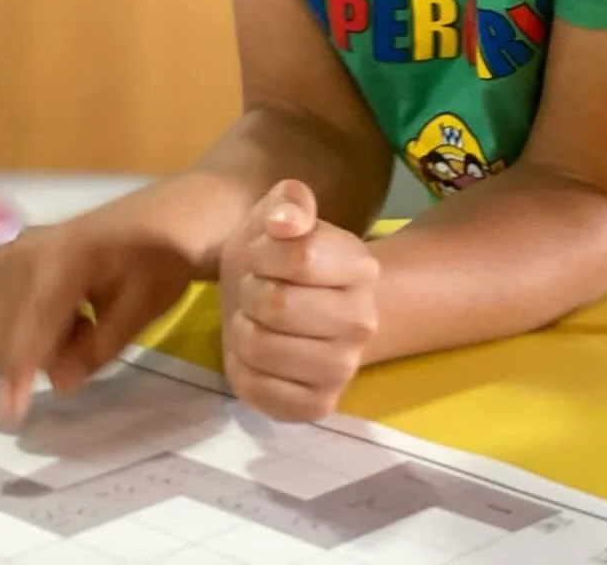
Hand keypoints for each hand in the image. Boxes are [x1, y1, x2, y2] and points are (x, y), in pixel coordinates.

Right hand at [0, 204, 193, 428]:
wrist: (158, 218)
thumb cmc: (157, 264)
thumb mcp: (141, 311)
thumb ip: (98, 350)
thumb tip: (58, 386)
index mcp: (65, 261)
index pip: (29, 327)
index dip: (18, 374)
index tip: (11, 414)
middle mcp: (27, 251)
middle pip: (2, 328)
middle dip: (27, 363)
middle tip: (79, 356)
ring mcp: (13, 249)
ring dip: (20, 346)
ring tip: (73, 328)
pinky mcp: (8, 254)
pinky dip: (6, 329)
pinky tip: (46, 322)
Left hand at [219, 180, 377, 421]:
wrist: (287, 305)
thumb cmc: (276, 253)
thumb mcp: (276, 213)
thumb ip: (288, 201)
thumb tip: (285, 221)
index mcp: (361, 267)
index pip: (300, 257)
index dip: (263, 252)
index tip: (261, 253)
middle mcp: (364, 321)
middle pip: (277, 305)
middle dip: (251, 291)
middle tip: (256, 289)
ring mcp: (344, 368)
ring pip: (260, 347)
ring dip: (243, 329)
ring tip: (256, 320)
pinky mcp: (318, 405)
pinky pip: (259, 389)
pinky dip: (243, 368)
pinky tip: (256, 354)